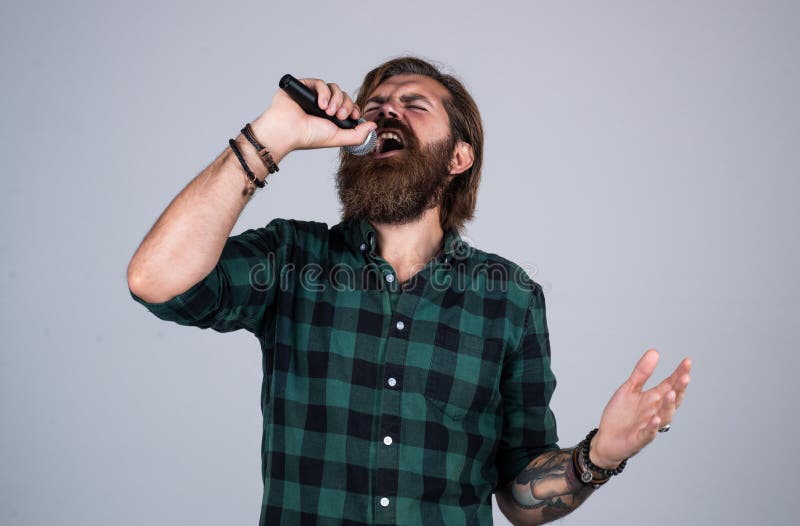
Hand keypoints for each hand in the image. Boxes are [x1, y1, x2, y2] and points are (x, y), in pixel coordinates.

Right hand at [250, 78, 376, 160]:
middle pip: (344, 96)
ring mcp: (313, 95)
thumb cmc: (308, 137)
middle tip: (339, 116)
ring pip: (334, 88)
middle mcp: (322, 105)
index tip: (354, 117)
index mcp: (330, 117)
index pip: (348, 106)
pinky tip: (321, 104)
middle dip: (346, 105)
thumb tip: (374, 126)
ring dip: (336, 100)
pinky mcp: (303, 86)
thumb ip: (358, 135)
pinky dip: (324, 92)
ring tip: (328, 112)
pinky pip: (321, 82)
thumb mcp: (338, 138)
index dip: (354, 109)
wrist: (288, 131)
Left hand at [590, 349, 691, 467]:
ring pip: (665, 416)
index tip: (687, 361)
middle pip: (673, 400)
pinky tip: (655, 418)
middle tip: (685, 377)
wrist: (606, 438)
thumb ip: (642, 373)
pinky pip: (649, 433)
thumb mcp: (629, 389)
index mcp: (654, 398)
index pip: (671, 384)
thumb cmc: (620, 415)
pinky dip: (653, 427)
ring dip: (668, 405)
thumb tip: (654, 352)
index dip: (679, 374)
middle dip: (680, 389)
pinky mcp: (640, 438)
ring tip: (671, 393)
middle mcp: (656, 411)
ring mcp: (650, 425)